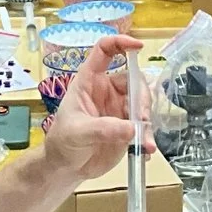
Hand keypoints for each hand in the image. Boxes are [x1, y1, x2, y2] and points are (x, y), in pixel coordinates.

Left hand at [41, 35, 141, 181]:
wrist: (67, 167)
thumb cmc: (63, 141)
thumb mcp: (77, 132)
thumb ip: (103, 129)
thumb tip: (132, 128)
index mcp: (90, 81)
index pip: (104, 51)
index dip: (120, 43)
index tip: (138, 47)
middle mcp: (108, 91)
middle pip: (134, 81)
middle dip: (142, 99)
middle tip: (142, 120)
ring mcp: (120, 109)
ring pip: (143, 105)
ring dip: (147, 123)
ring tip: (145, 144)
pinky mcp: (129, 127)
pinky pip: (145, 127)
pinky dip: (148, 137)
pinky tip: (145, 151)